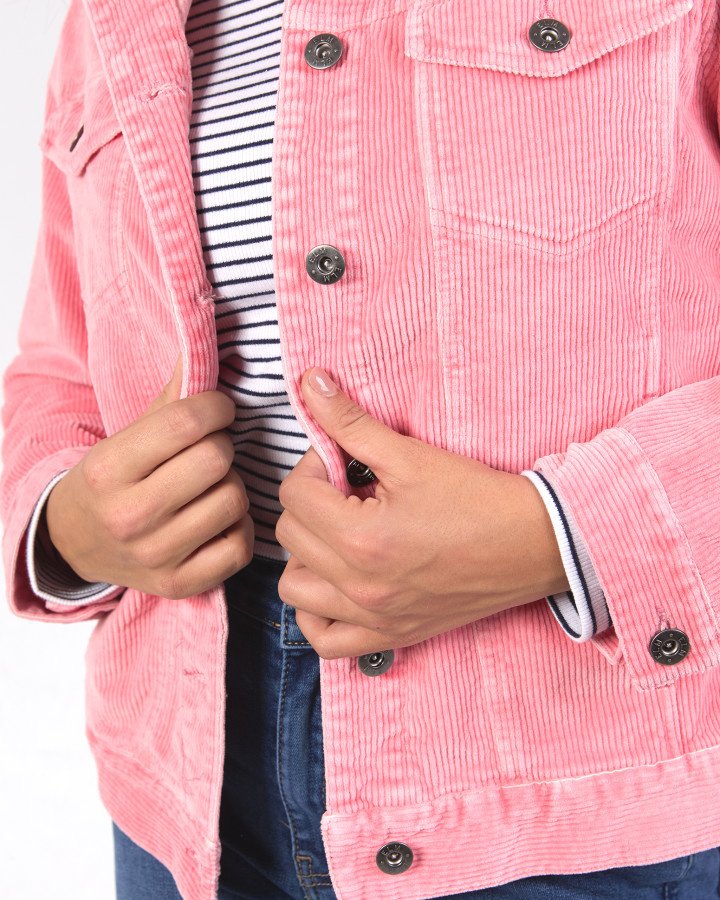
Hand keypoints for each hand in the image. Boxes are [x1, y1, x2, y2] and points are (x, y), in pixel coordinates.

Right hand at [45, 353, 253, 598]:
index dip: (216, 407)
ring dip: (231, 487)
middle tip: (211, 449)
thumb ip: (172, 396)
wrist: (77, 543)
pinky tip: (217, 518)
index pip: (186, 422)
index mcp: (110, 469)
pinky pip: (240, 546)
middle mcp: (129, 517)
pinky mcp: (179, 585)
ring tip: (211, 486)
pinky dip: (238, 529)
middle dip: (222, 446)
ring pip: (233, 501)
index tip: (218, 409)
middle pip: (217, 461)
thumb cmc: (113, 479)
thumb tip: (212, 347)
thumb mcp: (127, 435)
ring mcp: (155, 556)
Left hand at [275, 368, 569, 658]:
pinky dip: (317, 614)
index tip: (343, 462)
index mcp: (362, 538)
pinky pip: (325, 641)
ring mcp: (373, 617)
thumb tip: (310, 382)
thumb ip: (351, 423)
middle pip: (290, 536)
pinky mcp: (390, 635)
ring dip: (306, 556)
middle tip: (346, 490)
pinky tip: (335, 585)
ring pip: (294, 590)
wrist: (533, 545)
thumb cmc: (477, 499)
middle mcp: (360, 586)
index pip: (293, 495)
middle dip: (310, 503)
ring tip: (338, 534)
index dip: (313, 466)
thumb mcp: (411, 455)